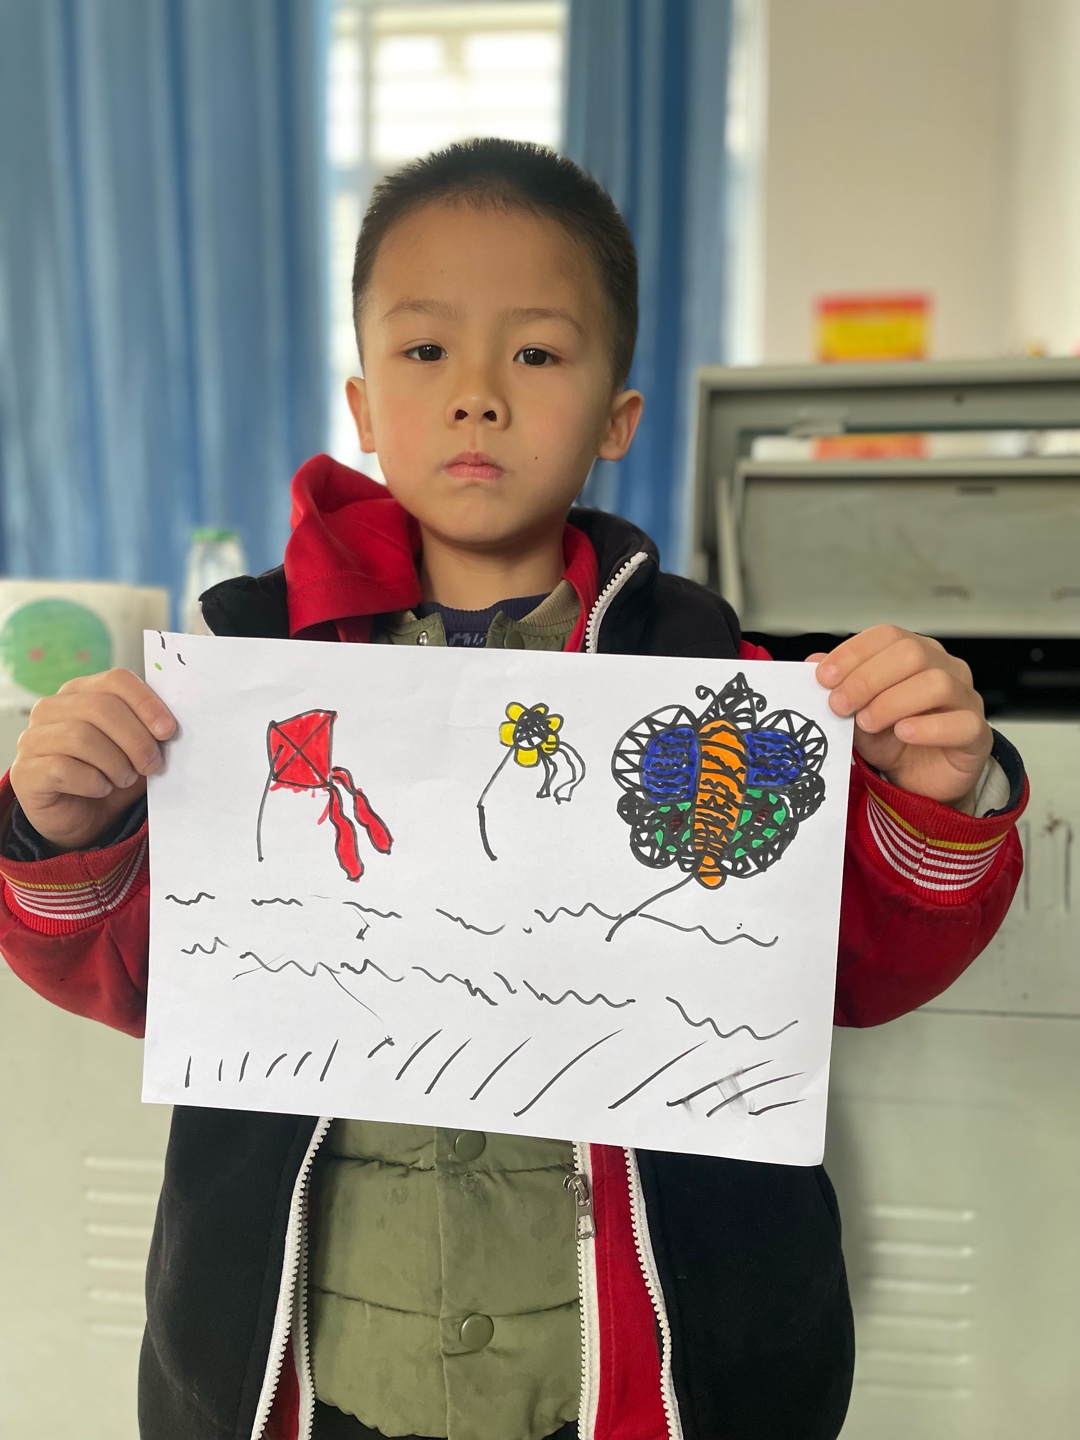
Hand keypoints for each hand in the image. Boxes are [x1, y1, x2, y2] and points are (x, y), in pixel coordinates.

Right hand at [10, 670, 176, 850]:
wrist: (84, 821)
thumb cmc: (111, 777)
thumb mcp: (137, 751)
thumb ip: (150, 732)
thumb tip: (170, 725)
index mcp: (81, 692)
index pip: (116, 680)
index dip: (147, 703)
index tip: (168, 731)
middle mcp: (51, 709)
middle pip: (101, 707)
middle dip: (136, 739)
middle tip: (152, 765)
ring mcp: (32, 739)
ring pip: (82, 737)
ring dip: (116, 764)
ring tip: (124, 779)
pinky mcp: (24, 772)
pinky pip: (63, 769)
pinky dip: (93, 782)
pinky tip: (101, 790)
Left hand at [809, 626, 991, 810]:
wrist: (919, 781)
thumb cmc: (892, 740)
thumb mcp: (857, 712)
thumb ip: (840, 686)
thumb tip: (814, 662)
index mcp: (916, 653)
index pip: (887, 636)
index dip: (853, 653)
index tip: (823, 677)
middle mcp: (945, 668)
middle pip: (912, 653)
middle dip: (867, 679)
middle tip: (839, 705)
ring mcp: (965, 698)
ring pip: (936, 683)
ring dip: (892, 702)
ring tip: (867, 723)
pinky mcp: (977, 733)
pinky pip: (961, 723)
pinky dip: (927, 727)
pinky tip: (903, 733)